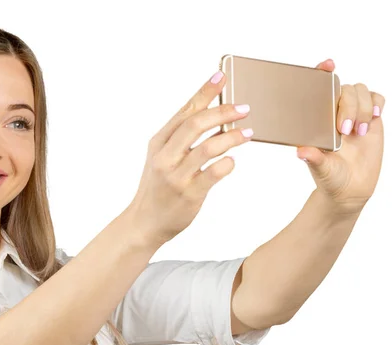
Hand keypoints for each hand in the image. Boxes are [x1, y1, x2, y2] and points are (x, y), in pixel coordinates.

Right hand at [127, 70, 251, 247]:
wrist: (144, 222)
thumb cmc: (157, 188)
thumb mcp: (162, 158)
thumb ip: (181, 139)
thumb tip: (214, 116)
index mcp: (158, 143)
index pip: (184, 111)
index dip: (204, 92)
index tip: (222, 76)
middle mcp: (165, 157)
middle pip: (195, 124)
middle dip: (222, 112)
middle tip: (243, 107)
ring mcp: (176, 176)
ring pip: (208, 148)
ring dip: (231, 137)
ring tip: (248, 132)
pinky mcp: (189, 194)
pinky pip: (213, 174)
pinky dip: (227, 164)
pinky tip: (233, 161)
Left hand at [297, 59, 384, 215]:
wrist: (350, 189)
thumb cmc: (329, 178)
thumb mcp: (320, 169)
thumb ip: (313, 159)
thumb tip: (301, 152)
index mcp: (314, 120)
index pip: (316, 90)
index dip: (322, 72)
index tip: (328, 65)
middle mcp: (332, 113)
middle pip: (342, 88)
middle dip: (347, 105)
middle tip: (345, 131)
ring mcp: (352, 114)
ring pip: (359, 91)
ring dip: (362, 108)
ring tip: (359, 133)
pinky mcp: (371, 119)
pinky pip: (376, 98)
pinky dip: (377, 102)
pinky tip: (375, 117)